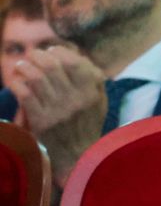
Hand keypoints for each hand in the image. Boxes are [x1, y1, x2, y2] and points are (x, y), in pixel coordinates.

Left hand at [7, 46, 106, 185]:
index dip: (60, 52)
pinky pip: (25, 95)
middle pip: (52, 67)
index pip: (75, 63)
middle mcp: (74, 101)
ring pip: (36, 78)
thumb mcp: (100, 101)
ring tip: (21, 65)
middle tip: (33, 55)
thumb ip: (93, 78)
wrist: (77, 155)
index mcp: (90, 93)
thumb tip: (76, 55)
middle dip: (39, 56)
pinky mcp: (40, 122)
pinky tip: (16, 80)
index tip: (52, 50)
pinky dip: (17, 83)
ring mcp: (56, 111)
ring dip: (25, 67)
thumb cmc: (88, 124)